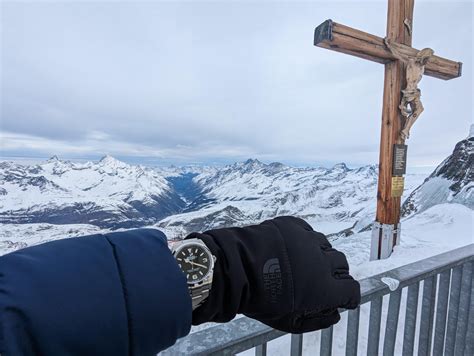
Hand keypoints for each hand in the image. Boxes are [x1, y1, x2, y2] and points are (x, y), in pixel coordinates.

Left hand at [186, 216, 359, 332]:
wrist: (236, 269)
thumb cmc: (259, 299)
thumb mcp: (289, 321)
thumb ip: (317, 320)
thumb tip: (333, 315)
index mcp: (323, 287)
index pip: (351, 289)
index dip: (350, 295)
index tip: (346, 297)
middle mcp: (320, 261)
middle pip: (342, 264)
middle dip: (337, 273)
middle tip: (324, 278)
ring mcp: (307, 240)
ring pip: (325, 245)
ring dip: (320, 254)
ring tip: (305, 261)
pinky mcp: (292, 226)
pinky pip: (307, 231)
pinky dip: (304, 239)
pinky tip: (293, 247)